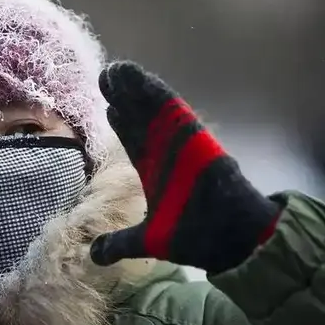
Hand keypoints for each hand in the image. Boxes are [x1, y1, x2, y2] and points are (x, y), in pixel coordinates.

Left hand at [90, 61, 281, 273]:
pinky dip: (155, 92)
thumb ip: (120, 243)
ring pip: (152, 109)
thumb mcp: (147, 240)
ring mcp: (178, 143)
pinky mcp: (193, 138)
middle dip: (122, 97)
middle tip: (105, 76)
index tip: (108, 106)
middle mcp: (164, 153)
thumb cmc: (194, 237)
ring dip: (134, 88)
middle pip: (139, 118)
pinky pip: (172, 110)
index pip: (133, 140)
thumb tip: (93, 255)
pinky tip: (137, 76)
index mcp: (155, 171)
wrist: (230, 241)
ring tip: (116, 69)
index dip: (121, 122)